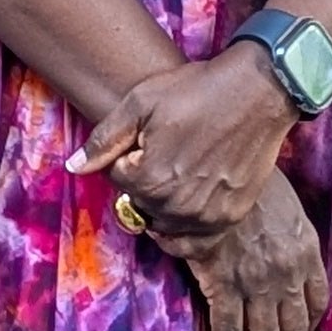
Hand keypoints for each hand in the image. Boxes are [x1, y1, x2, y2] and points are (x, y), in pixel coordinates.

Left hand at [67, 46, 295, 246]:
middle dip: (146, 182)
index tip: (147, 138)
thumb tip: (73, 168)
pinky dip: (188, 228)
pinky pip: (197, 240)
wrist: (259, 91)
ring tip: (183, 169)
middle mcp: (174, 206)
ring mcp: (204, 216)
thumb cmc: (198, 90)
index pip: (117, 180)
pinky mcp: (229, 218)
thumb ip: (103, 140)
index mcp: (147, 178)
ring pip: (165, 224)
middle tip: (168, 151)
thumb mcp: (141, 102)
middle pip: (140, 205)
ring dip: (166, 204)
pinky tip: (190, 205)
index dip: (128, 157)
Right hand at [172, 170, 328, 330]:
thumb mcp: (288, 207)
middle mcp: (288, 274)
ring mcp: (257, 282)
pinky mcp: (225, 283)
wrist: (220, 170)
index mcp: (307, 254)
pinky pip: (229, 330)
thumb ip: (290, 239)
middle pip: (292, 329)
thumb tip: (281, 260)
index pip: (317, 305)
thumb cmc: (252, 181)